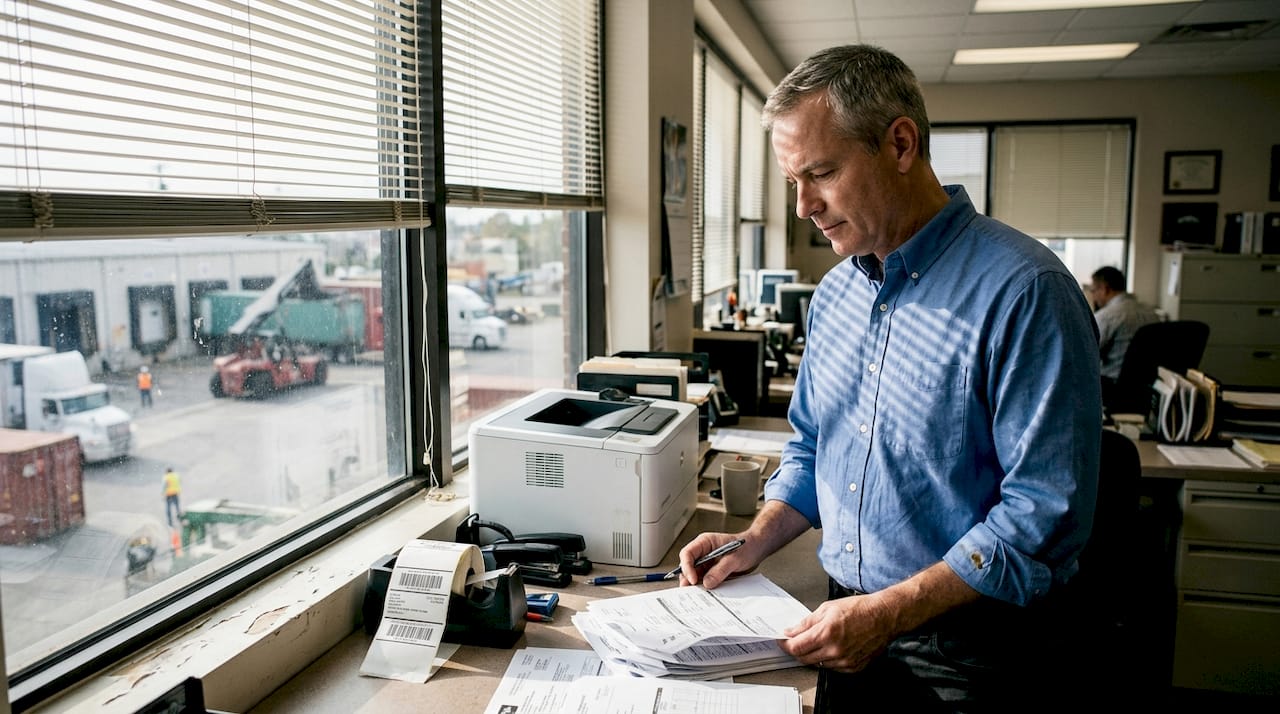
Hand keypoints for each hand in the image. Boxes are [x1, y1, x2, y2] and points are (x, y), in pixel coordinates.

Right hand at [675, 532, 757, 588]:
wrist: (757, 550)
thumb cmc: (747, 547)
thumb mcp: (734, 559)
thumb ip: (720, 570)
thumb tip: (707, 583)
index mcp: (704, 542)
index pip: (687, 553)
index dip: (687, 567)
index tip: (693, 580)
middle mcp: (703, 552)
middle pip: (688, 566)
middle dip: (688, 578)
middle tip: (691, 591)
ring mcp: (707, 562)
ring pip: (695, 575)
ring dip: (696, 584)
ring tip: (699, 594)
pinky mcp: (712, 571)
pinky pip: (704, 580)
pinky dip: (705, 587)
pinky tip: (707, 593)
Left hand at [779, 593, 896, 672]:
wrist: (884, 617)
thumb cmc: (860, 609)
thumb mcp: (827, 608)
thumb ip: (806, 623)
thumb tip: (791, 631)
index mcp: (826, 633)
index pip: (796, 647)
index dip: (785, 645)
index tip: (782, 641)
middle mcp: (835, 650)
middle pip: (804, 658)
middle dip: (797, 650)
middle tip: (797, 640)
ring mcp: (845, 661)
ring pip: (818, 664)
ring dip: (813, 654)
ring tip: (820, 640)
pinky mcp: (853, 667)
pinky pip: (832, 667)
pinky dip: (827, 659)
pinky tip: (833, 647)